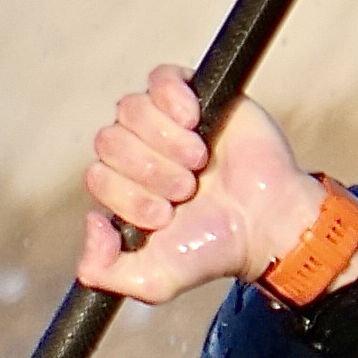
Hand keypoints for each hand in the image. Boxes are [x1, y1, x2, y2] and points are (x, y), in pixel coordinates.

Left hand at [73, 66, 349, 309]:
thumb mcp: (151, 280)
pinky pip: (160, 77)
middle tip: (187, 190)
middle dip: (148, 171)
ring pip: (130, 110)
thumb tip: (91, 221)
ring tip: (198, 162)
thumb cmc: (212, 249)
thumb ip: (103, 272)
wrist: (266, 222)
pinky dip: (171, 98)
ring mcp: (163, 124)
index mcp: (123, 190)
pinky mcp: (193, 96)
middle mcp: (137, 154)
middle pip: (109, 140)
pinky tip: (194, 121)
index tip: (166, 215)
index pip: (97, 175)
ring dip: (164, 141)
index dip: (128, 195)